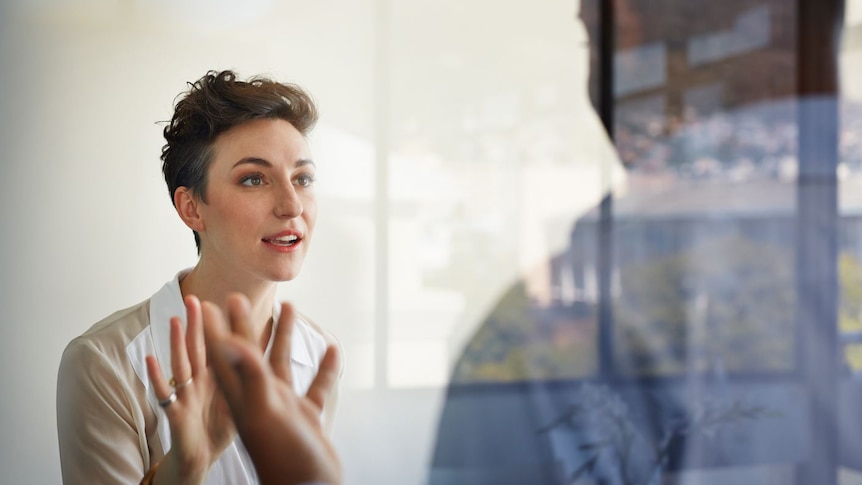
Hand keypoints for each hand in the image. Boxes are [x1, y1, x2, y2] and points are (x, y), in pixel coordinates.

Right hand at [144, 296, 236, 483]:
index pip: (220, 346)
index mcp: (217, 378)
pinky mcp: (176, 414)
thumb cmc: (217, 427)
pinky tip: (150, 358)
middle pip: (198, 348)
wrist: (200, 458)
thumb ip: (246, 376)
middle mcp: (199, 382)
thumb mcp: (238, 399)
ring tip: (174, 320)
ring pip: (181, 365)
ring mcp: (186, 396)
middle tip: (195, 299)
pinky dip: (156, 377)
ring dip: (176, 343)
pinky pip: (163, 394)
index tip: (226, 301)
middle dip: (196, 325)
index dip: (223, 326)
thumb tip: (266, 354)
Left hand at [203, 294, 341, 484]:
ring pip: (280, 364)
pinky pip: (314, 384)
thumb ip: (250, 376)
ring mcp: (283, 407)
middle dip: (244, 325)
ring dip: (283, 336)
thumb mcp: (264, 412)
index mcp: (243, 398)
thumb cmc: (283, 458)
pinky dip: (322, 366)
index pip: (221, 357)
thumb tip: (232, 341)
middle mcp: (259, 399)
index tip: (207, 303)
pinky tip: (331, 348)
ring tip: (289, 306)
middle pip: (248, 355)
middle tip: (239, 296)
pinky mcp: (305, 416)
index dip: (214, 330)